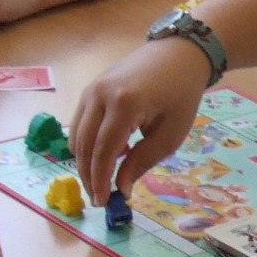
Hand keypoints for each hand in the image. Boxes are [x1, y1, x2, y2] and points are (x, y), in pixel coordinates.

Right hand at [74, 38, 212, 202]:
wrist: (177, 54)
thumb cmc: (181, 94)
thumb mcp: (171, 134)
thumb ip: (143, 161)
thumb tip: (121, 188)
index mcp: (125, 104)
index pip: (103, 150)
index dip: (100, 179)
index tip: (103, 202)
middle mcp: (100, 95)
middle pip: (83, 145)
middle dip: (89, 175)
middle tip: (100, 198)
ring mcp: (91, 90)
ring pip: (76, 136)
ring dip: (87, 161)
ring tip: (107, 177)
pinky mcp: (90, 90)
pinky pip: (80, 124)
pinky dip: (89, 144)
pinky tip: (113, 151)